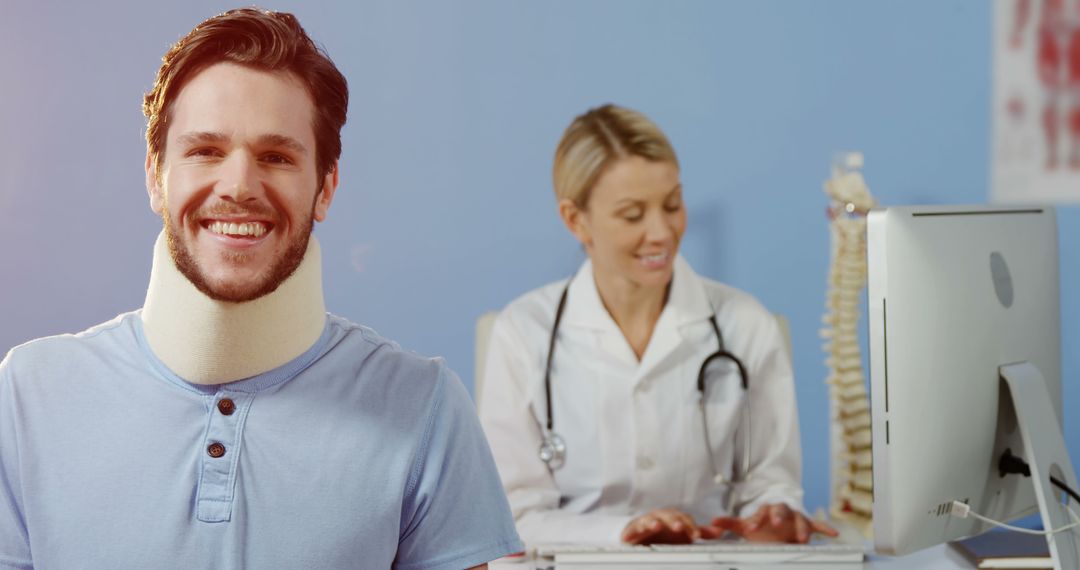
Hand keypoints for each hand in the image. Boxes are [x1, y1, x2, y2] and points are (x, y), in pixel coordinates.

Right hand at [621, 508, 723, 544]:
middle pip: (668, 516)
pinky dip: (633, 531)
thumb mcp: (684, 535)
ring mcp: (647, 521)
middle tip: (679, 527)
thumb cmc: (665, 533)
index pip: (685, 519)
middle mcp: (661, 517)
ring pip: (651, 520)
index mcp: (675, 518)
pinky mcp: (634, 528)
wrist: (642, 534)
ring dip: (653, 522)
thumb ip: (701, 532)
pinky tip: (631, 535)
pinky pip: (634, 529)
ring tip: (656, 526)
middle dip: (674, 521)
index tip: (696, 535)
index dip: (691, 526)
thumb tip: (720, 531)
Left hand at [708, 503, 838, 543]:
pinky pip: (818, 525)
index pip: (760, 513)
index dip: (756, 520)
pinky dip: (826, 528)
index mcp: (766, 511)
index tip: (751, 529)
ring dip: (801, 527)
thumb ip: (730, 524)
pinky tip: (834, 534)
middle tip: (776, 523)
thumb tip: (711, 522)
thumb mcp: (746, 525)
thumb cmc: (762, 526)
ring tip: (802, 538)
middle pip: (781, 509)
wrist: (777, 526)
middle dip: (778, 515)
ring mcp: (795, 517)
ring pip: (800, 518)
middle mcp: (781, 511)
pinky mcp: (807, 524)